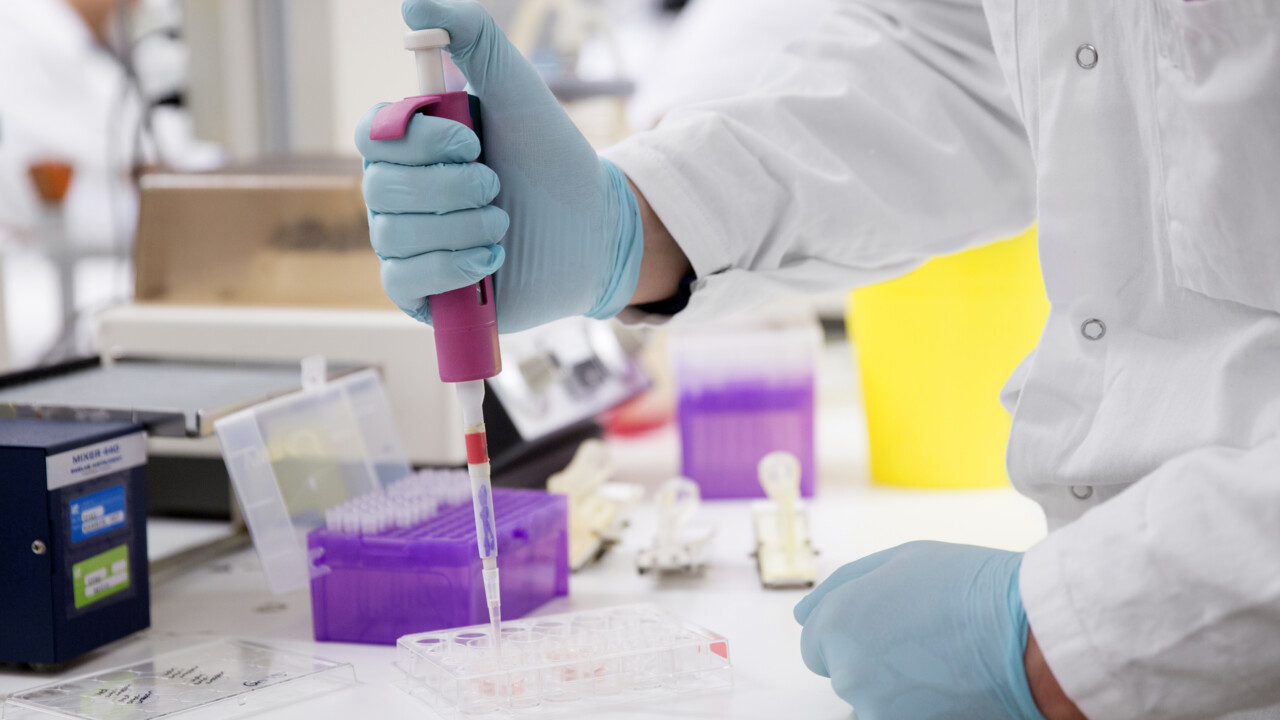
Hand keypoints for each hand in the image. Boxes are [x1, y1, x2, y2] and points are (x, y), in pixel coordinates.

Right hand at [354, 0, 643, 332]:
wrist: (593, 229)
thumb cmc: (552, 159)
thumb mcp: (516, 88)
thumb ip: (473, 38)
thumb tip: (415, 5)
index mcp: (411, 146)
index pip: (371, 136)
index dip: (417, 140)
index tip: (473, 140)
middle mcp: (399, 194)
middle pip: (380, 188)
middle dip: (451, 187)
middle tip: (497, 185)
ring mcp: (408, 245)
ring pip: (395, 235)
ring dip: (462, 226)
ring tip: (503, 222)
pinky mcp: (424, 293)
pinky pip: (405, 280)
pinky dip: (452, 267)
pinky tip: (491, 257)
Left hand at [793, 541, 1047, 719]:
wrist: (1031, 636)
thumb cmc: (970, 589)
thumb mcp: (899, 561)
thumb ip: (841, 586)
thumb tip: (801, 614)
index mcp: (837, 623)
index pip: (814, 646)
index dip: (850, 633)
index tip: (884, 627)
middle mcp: (848, 671)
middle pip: (844, 674)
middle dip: (873, 660)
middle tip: (923, 640)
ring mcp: (877, 710)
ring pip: (872, 702)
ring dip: (896, 689)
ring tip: (941, 663)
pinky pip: (896, 716)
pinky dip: (919, 707)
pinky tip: (949, 686)